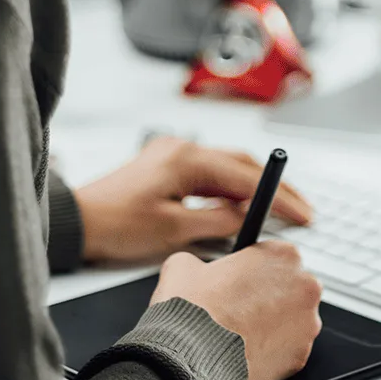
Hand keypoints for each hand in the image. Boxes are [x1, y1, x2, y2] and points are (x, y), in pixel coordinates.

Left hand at [73, 137, 314, 262]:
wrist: (77, 221)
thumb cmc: (115, 225)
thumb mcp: (173, 231)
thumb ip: (217, 221)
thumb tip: (249, 217)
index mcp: (186, 159)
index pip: (246, 177)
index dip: (279, 196)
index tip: (303, 212)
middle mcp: (182, 148)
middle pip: (241, 163)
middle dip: (273, 186)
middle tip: (301, 208)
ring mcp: (173, 152)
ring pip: (226, 166)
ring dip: (252, 186)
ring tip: (278, 208)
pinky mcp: (166, 163)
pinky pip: (209, 171)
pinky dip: (229, 187)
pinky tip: (240, 204)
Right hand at [153, 243, 322, 379]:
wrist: (191, 356)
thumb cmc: (192, 310)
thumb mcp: (183, 266)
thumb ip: (200, 262)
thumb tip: (197, 269)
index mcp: (283, 254)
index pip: (274, 258)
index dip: (254, 273)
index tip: (242, 284)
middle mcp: (305, 285)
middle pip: (290, 288)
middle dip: (269, 298)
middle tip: (241, 311)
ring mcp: (308, 322)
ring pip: (293, 321)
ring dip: (274, 325)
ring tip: (243, 334)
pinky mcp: (302, 355)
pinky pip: (289, 350)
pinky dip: (273, 352)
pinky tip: (249, 352)